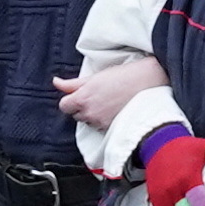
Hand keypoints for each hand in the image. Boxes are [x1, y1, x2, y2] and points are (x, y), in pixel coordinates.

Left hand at [54, 54, 169, 131]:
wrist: (148, 84)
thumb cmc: (123, 76)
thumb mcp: (95, 77)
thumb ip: (72, 83)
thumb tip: (56, 82)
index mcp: (83, 98)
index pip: (64, 106)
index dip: (70, 100)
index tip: (79, 95)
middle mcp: (89, 113)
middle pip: (75, 114)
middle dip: (82, 107)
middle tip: (96, 96)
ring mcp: (101, 123)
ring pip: (88, 121)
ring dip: (93, 114)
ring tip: (107, 102)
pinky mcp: (112, 129)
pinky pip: (100, 127)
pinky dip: (104, 120)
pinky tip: (114, 110)